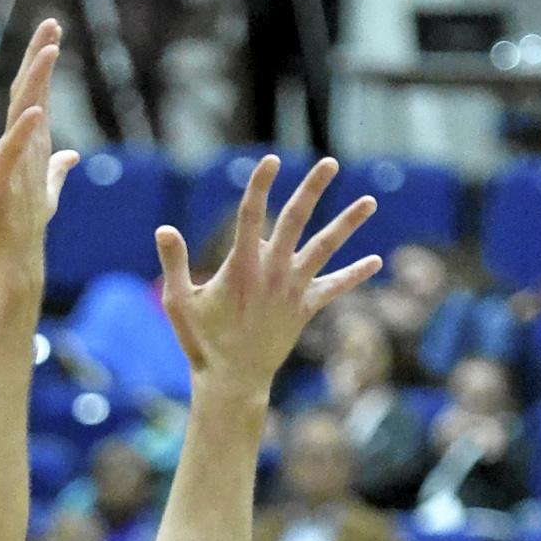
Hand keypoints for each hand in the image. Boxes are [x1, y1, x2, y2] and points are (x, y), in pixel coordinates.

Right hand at [0, 23, 76, 287]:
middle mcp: (13, 148)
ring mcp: (2, 163)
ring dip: (35, 82)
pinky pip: (11, 154)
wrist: (10, 265)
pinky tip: (36, 112)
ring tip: (49, 52)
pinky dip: (22, 133)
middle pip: (27, 93)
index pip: (35, 94)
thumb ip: (55, 170)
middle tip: (51, 24)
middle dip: (38, 58)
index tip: (54, 33)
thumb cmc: (23, 230)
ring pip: (20, 114)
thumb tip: (71, 153)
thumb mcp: (46, 194)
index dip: (43, 63)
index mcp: (27, 146)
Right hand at [155, 156, 380, 405]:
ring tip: (370, 201)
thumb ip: (174, 263)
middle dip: (313, 189)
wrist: (233, 380)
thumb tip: (163, 229)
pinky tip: (377, 260)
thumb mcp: (179, 302)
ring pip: (324, 249)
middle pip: (295, 221)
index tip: (271, 159)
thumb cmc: (202, 341)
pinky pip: (334, 288)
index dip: (261, 185)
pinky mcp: (305, 308)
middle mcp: (272, 273)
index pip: (251, 216)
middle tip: (331, 161)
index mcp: (241, 267)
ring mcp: (292, 290)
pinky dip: (354, 275)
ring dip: (347, 223)